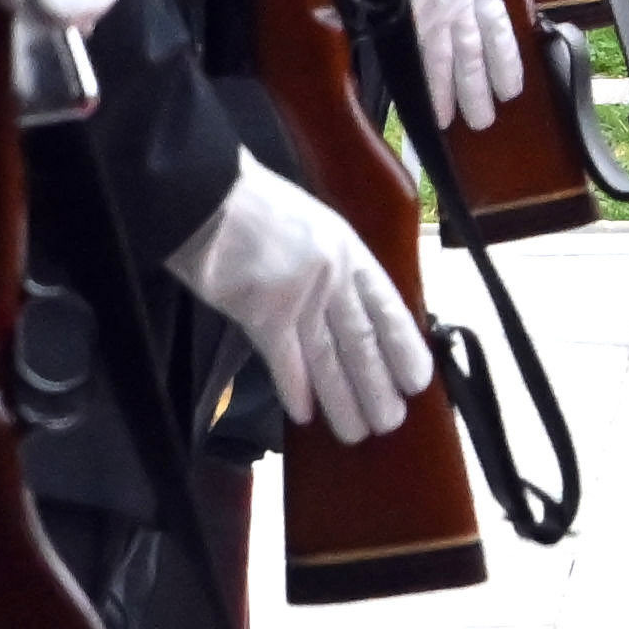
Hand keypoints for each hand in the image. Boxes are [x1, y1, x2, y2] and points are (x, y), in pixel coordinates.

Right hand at [170, 166, 432, 442]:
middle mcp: (334, 276)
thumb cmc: (254, 205)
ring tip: (357, 432)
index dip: (404, 346)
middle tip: (391, 421)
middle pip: (362, 341)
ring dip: (344, 399)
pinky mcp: (263, 313)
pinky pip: (284, 361)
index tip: (419, 379)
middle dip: (378, 385)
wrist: (209, 196)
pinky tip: (305, 416)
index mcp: (350, 250)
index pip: (388, 307)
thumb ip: (330, 262)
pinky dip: (295, 389)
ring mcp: (301, 296)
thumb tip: (340, 304)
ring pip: (330, 358)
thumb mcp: (312, 224)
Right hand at [387, 0, 523, 126]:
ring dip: (453, 94)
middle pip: (474, 52)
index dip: (505, 57)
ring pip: (447, 61)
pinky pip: (417, 59)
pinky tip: (424, 106)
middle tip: (486, 119)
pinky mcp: (409, 19)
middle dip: (480, 87)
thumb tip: (447, 6)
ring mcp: (435, 11)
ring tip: (460, 122)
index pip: (497, 25)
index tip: (511, 84)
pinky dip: (421, 84)